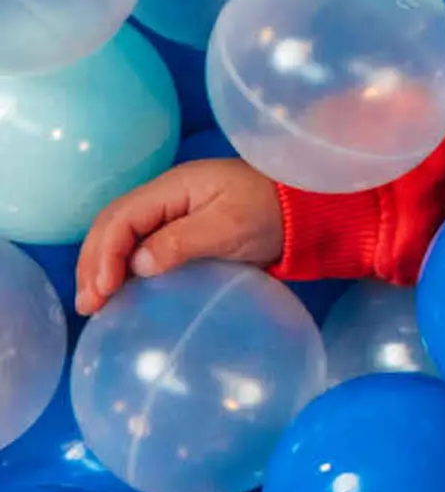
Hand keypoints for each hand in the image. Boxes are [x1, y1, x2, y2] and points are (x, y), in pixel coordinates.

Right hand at [74, 161, 281, 316]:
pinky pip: (143, 246)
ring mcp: (173, 212)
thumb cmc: (275, 212)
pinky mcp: (184, 231)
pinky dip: (125, 269)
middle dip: (94, 264)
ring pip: (124, 237)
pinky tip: (121, 292)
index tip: (102, 289)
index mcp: (172, 186)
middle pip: (113, 226)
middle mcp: (165, 196)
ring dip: (104, 267)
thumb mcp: (230, 226)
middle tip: (88, 304)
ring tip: (95, 303)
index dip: (104, 253)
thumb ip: (183, 241)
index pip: (122, 217)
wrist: (309, 211)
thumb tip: (139, 264)